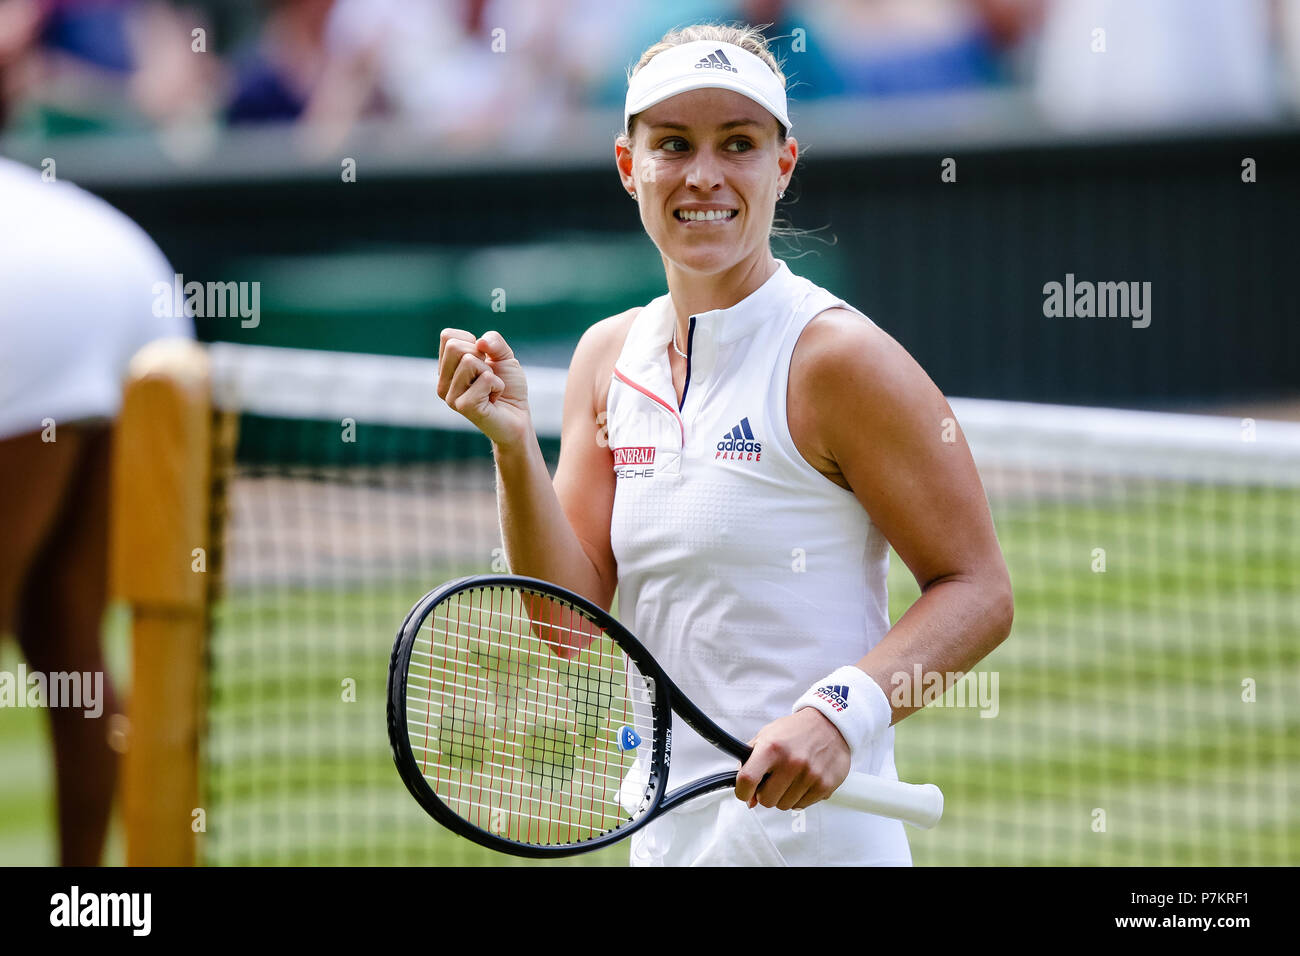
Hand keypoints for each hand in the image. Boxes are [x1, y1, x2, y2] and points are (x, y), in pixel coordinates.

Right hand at [437, 329, 531, 446]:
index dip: (472, 341)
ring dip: (491, 373)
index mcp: (446, 369)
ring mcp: (450, 396)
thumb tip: (480, 343)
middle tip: (488, 375)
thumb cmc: (509, 387)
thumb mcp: (504, 356)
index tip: (483, 360)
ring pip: (469, 361)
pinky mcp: (464, 406)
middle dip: (480, 356)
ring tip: (491, 389)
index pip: (447, 336)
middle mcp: (443, 383)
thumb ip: (494, 341)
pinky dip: (498, 385)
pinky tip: (494, 399)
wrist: (518, 418)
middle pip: (454, 346)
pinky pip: (485, 379)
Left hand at [734, 708, 851, 810]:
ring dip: (784, 795)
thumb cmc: (795, 731)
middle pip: (766, 800)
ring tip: (791, 777)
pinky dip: (800, 797)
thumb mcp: (766, 736)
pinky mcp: (824, 785)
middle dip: (766, 793)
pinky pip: (802, 805)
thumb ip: (749, 764)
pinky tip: (803, 781)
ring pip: (784, 805)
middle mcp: (791, 761)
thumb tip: (749, 798)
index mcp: (771, 747)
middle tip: (774, 780)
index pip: (747, 779)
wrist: (829, 724)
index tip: (745, 792)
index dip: (742, 792)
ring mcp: (809, 775)